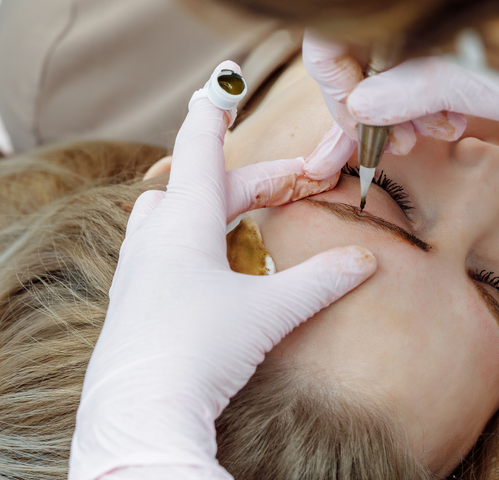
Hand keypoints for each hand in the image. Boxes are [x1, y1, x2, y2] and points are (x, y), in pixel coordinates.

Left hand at [68, 61, 376, 479]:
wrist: (140, 413)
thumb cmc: (199, 348)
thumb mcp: (269, 311)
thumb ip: (318, 281)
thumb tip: (365, 261)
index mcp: (184, 222)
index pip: (199, 149)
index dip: (214, 114)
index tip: (222, 85)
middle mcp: (154, 237)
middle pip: (198, 185)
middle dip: (246, 181)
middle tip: (290, 186)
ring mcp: (136, 269)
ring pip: (166, 215)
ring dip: (204, 208)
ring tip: (236, 219)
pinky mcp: (133, 301)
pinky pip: (156, 252)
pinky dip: (185, 244)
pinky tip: (205, 270)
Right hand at [301, 30, 498, 179]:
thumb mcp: (456, 80)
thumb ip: (399, 93)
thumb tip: (359, 109)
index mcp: (394, 18)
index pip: (326, 48)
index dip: (336, 92)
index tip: (362, 128)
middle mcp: (401, 24)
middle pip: (352, 65)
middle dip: (374, 110)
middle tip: (401, 144)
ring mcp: (419, 40)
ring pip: (381, 76)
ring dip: (400, 113)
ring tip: (436, 133)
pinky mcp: (436, 55)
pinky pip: (408, 80)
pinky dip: (420, 106)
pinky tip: (448, 121)